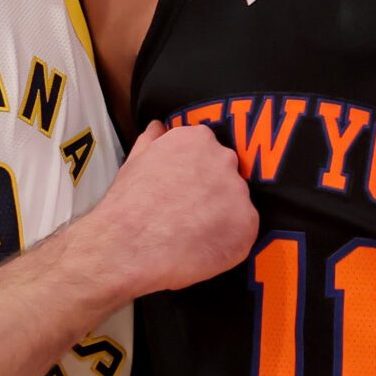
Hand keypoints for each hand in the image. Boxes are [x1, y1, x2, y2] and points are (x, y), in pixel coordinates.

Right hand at [89, 119, 259, 294]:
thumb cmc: (128, 205)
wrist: (129, 246)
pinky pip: (243, 232)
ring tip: (193, 235)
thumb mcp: (134, 161)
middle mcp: (224, 159)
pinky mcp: (247, 224)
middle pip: (226, 176)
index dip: (197, 175)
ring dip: (221, 218)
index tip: (184, 190)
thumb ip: (153, 140)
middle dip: (211, 194)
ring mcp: (238, 191)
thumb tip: (158, 126)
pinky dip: (228, 242)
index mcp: (197, 139)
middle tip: (188, 214)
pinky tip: (202, 248)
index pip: (209, 152)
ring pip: (236, 205)